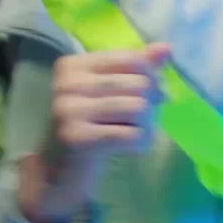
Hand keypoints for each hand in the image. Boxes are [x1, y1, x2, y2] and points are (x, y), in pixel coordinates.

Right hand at [18, 43, 172, 222]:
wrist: (55, 173)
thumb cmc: (87, 127)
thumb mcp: (106, 93)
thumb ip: (135, 68)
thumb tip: (166, 48)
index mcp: (72, 65)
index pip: (131, 59)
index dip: (151, 78)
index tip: (149, 96)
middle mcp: (67, 84)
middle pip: (139, 83)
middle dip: (151, 104)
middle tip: (142, 120)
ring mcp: (69, 111)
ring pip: (138, 108)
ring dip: (147, 125)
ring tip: (136, 134)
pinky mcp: (78, 139)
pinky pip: (131, 135)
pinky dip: (140, 143)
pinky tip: (132, 148)